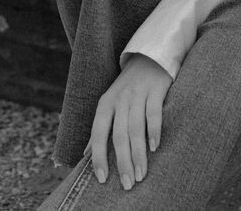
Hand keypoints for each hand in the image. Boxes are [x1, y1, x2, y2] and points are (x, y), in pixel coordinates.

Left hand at [84, 53, 172, 190]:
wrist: (150, 57)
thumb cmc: (128, 87)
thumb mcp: (110, 103)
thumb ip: (100, 128)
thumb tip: (85, 155)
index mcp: (106, 103)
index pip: (98, 133)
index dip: (99, 156)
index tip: (102, 179)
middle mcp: (120, 99)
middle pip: (119, 135)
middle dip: (123, 162)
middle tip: (127, 184)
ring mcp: (138, 93)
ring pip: (136, 128)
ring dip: (139, 154)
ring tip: (141, 174)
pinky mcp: (156, 90)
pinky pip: (154, 113)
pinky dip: (154, 131)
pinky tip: (155, 148)